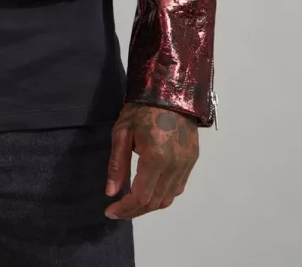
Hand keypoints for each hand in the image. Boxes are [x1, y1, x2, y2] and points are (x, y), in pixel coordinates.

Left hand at [104, 102, 198, 217]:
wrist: (169, 89)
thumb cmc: (141, 108)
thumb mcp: (122, 133)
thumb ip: (117, 165)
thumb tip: (111, 192)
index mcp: (156, 158)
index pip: (140, 196)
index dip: (125, 209)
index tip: (109, 211)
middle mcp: (175, 166)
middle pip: (155, 202)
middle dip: (135, 210)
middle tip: (118, 210)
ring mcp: (186, 164)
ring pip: (168, 198)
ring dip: (150, 205)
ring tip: (132, 203)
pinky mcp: (192, 160)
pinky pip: (178, 187)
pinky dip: (163, 194)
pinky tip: (150, 190)